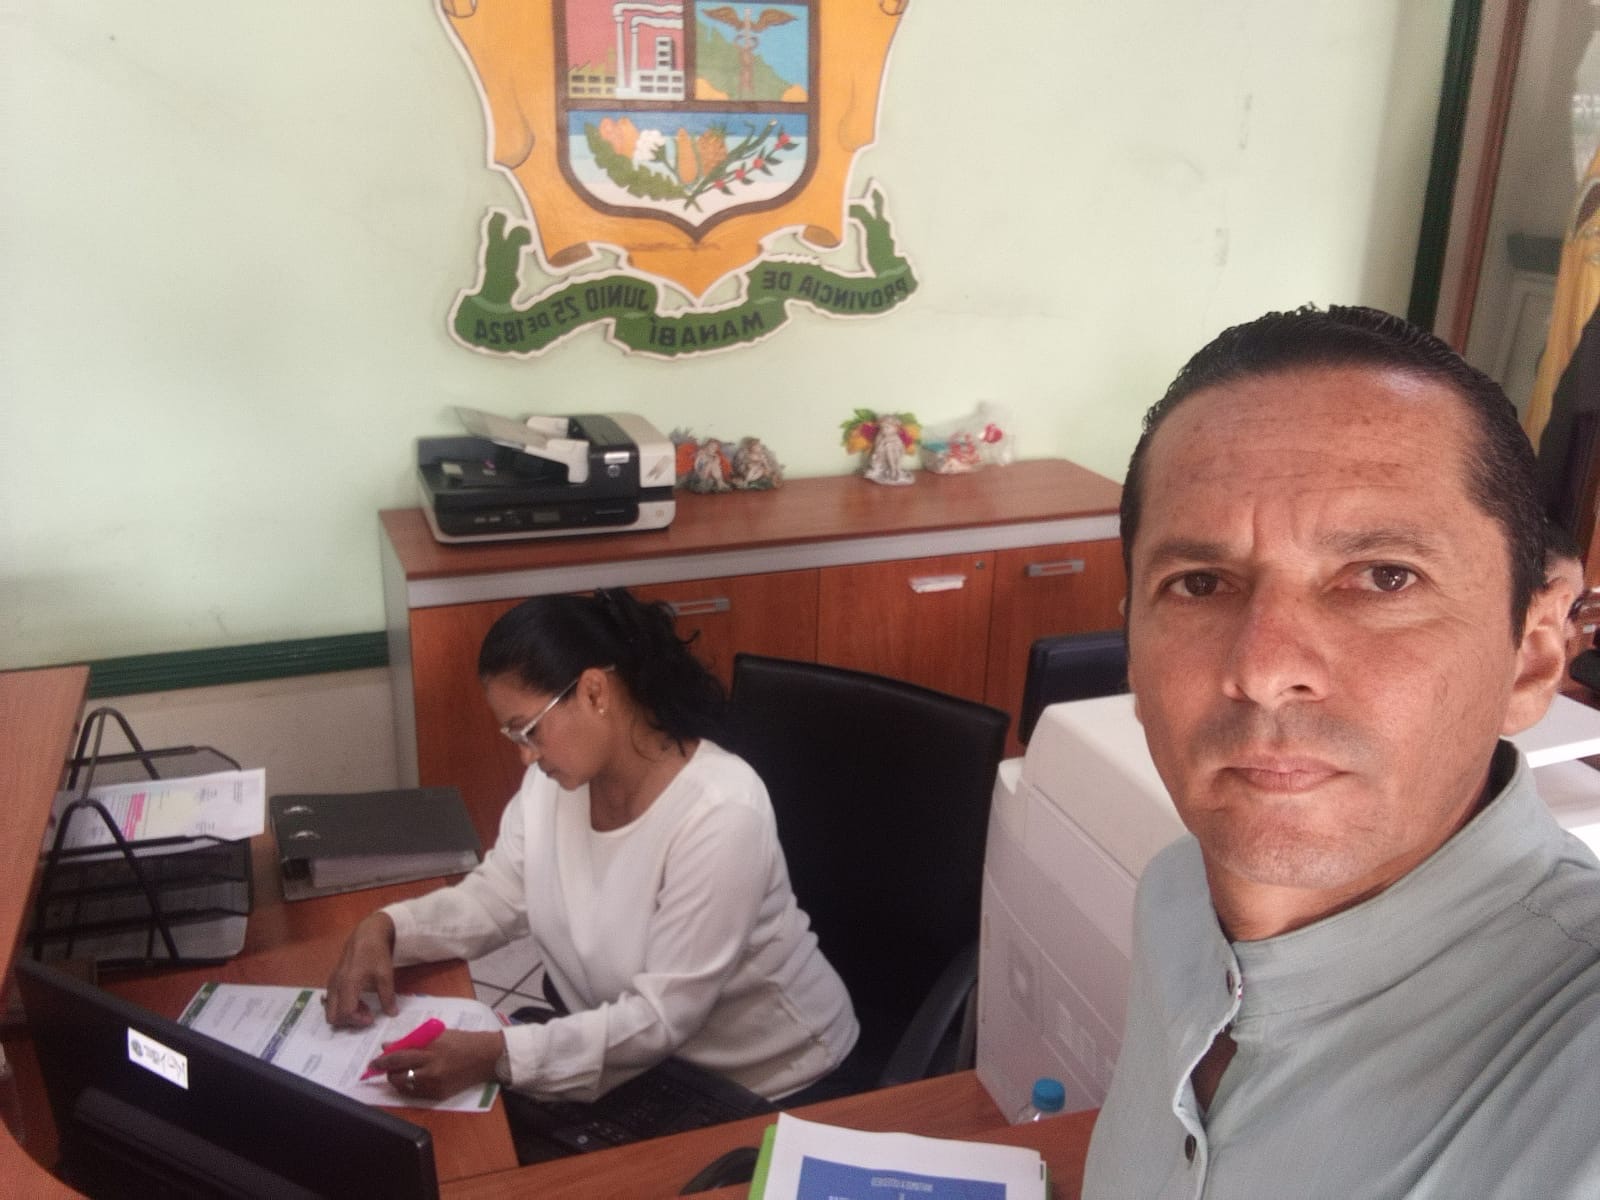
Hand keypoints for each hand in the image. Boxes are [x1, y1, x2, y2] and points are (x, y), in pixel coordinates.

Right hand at [324, 912, 397, 1027]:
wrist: (367, 934)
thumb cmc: (376, 953)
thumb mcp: (386, 974)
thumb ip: (388, 996)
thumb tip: (392, 1014)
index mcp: (348, 983)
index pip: (345, 1012)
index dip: (358, 1020)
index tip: (372, 1019)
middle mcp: (335, 985)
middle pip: (333, 1016)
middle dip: (349, 1021)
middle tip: (367, 1015)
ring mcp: (332, 983)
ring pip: (331, 1010)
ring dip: (346, 1014)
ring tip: (365, 1007)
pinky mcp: (332, 981)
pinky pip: (331, 1002)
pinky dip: (342, 1007)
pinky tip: (358, 1000)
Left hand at [372, 1029, 505, 1099]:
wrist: (485, 1057)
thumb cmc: (462, 1041)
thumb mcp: (437, 1035)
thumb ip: (413, 1041)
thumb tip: (389, 1047)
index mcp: (431, 1051)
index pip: (399, 1058)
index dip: (383, 1061)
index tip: (373, 1062)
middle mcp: (431, 1070)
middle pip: (398, 1076)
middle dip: (389, 1073)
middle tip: (387, 1068)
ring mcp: (435, 1085)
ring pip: (404, 1087)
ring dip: (398, 1080)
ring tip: (400, 1073)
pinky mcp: (439, 1096)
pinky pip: (415, 1094)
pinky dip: (409, 1087)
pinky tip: (413, 1080)